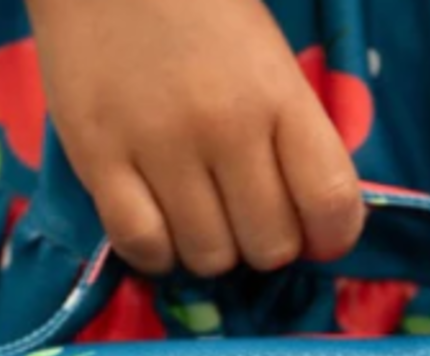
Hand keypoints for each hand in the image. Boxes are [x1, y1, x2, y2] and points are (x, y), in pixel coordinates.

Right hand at [27, 0, 365, 277]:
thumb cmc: (198, 5)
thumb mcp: (268, 55)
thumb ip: (292, 131)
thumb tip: (311, 220)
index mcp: (278, 94)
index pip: (331, 203)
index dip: (330, 236)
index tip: (315, 232)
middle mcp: (225, 127)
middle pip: (270, 245)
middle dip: (265, 243)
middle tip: (244, 215)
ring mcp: (159, 146)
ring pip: (208, 257)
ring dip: (210, 249)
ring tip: (197, 214)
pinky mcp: (98, 159)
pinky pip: (142, 246)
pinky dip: (156, 254)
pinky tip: (157, 228)